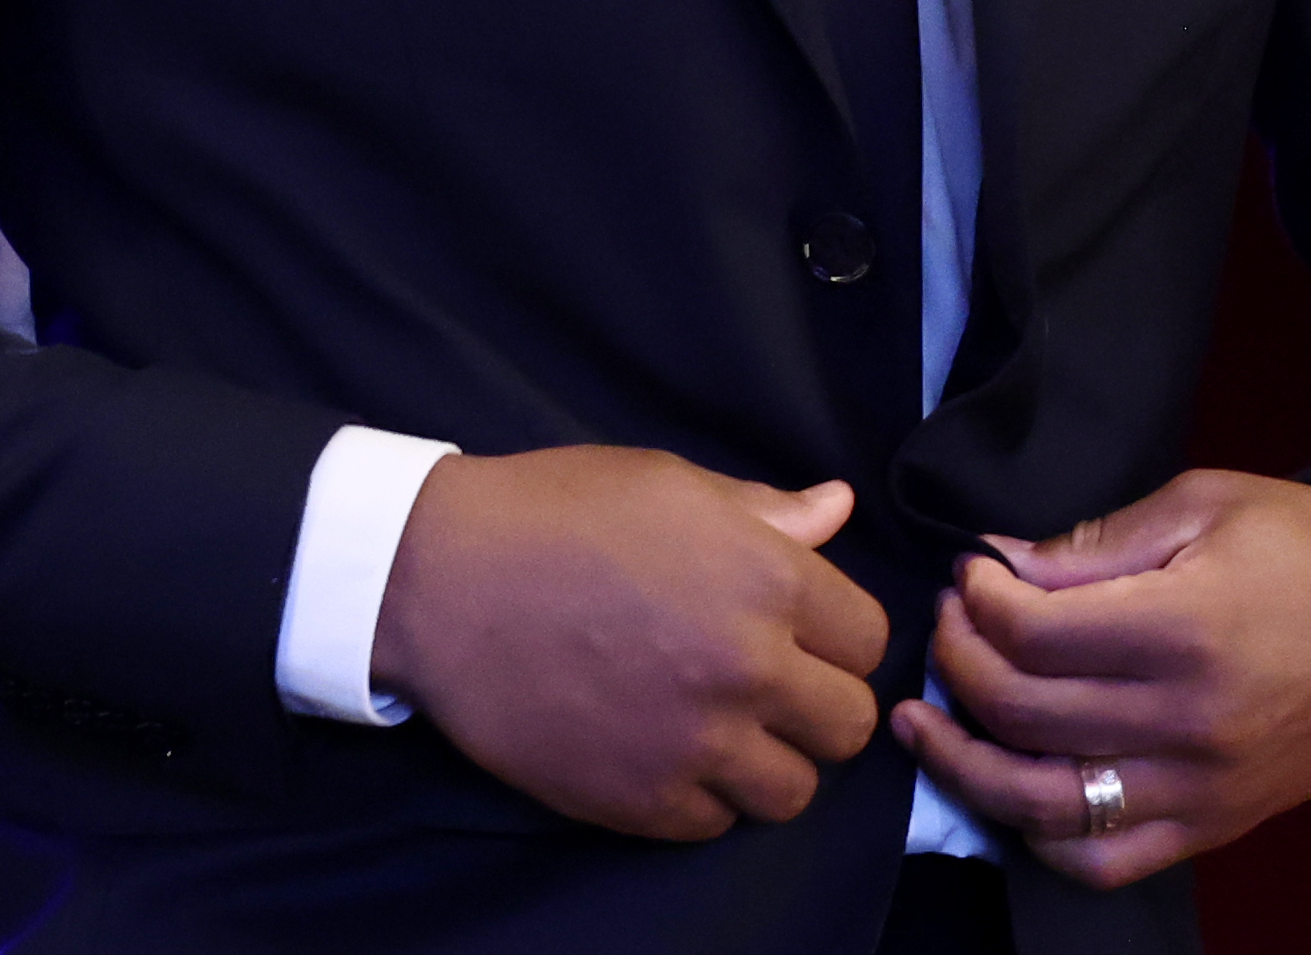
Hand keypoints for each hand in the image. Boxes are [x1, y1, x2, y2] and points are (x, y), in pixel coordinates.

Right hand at [373, 447, 890, 840]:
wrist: (441, 581)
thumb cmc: (555, 513)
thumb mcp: (667, 485)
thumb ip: (763, 512)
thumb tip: (838, 509)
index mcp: (767, 578)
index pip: (868, 638)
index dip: (836, 634)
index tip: (800, 633)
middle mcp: (748, 667)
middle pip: (850, 724)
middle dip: (819, 705)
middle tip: (770, 688)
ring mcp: (697, 742)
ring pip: (795, 791)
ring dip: (770, 763)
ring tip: (725, 731)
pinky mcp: (641, 799)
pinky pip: (716, 824)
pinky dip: (703, 797)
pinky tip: (669, 755)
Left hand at [891, 470, 1310, 888]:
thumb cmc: (1306, 545)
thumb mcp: (1202, 504)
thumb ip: (1094, 543)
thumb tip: (999, 566)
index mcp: (1186, 626)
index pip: (1032, 632)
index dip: (978, 600)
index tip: (970, 574)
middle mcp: (1189, 720)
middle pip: (1023, 712)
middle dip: (959, 660)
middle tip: (949, 623)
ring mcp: (1201, 786)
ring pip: (1045, 804)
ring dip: (967, 763)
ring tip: (926, 721)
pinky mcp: (1216, 825)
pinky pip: (1106, 860)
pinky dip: (1042, 836)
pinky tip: (1007, 790)